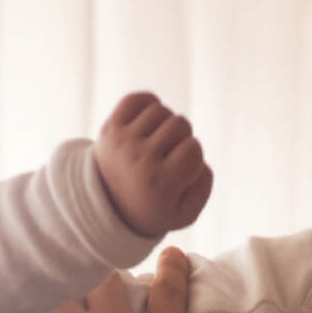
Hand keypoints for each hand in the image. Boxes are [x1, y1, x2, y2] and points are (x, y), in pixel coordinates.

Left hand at [93, 91, 212, 235]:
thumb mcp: (185, 213)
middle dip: (181, 139)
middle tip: (168, 157)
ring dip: (164, 124)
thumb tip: (194, 148)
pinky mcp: (109, 129)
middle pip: (180, 124)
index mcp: (160, 183)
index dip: (194, 158)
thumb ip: (204, 184)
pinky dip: (148, 106)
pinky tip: (147, 126)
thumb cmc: (153, 208)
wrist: (107, 207)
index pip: (194, 149)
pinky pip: (138, 99)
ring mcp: (122, 142)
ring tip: (156, 143)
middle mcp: (139, 160)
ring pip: (161, 109)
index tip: (181, 172)